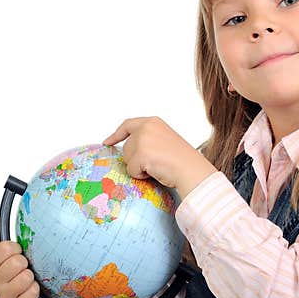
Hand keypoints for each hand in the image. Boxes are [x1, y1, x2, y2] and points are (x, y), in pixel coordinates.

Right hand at [0, 212, 45, 297]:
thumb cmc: (12, 273)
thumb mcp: (4, 255)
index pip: (5, 247)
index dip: (16, 249)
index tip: (17, 253)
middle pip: (17, 262)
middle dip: (25, 264)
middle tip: (23, 269)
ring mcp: (2, 296)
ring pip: (26, 277)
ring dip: (31, 278)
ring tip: (27, 281)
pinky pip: (32, 292)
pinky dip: (35, 291)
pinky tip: (30, 291)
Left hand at [102, 116, 216, 198]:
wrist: (191, 169)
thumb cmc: (183, 159)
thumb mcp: (164, 140)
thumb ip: (147, 139)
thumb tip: (129, 151)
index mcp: (153, 122)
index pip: (128, 125)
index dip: (116, 135)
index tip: (107, 141)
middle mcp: (145, 127)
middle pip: (126, 147)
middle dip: (136, 159)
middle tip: (155, 162)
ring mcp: (142, 140)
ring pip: (127, 159)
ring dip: (138, 167)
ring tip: (157, 166)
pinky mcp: (140, 154)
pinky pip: (131, 170)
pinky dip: (141, 175)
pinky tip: (155, 172)